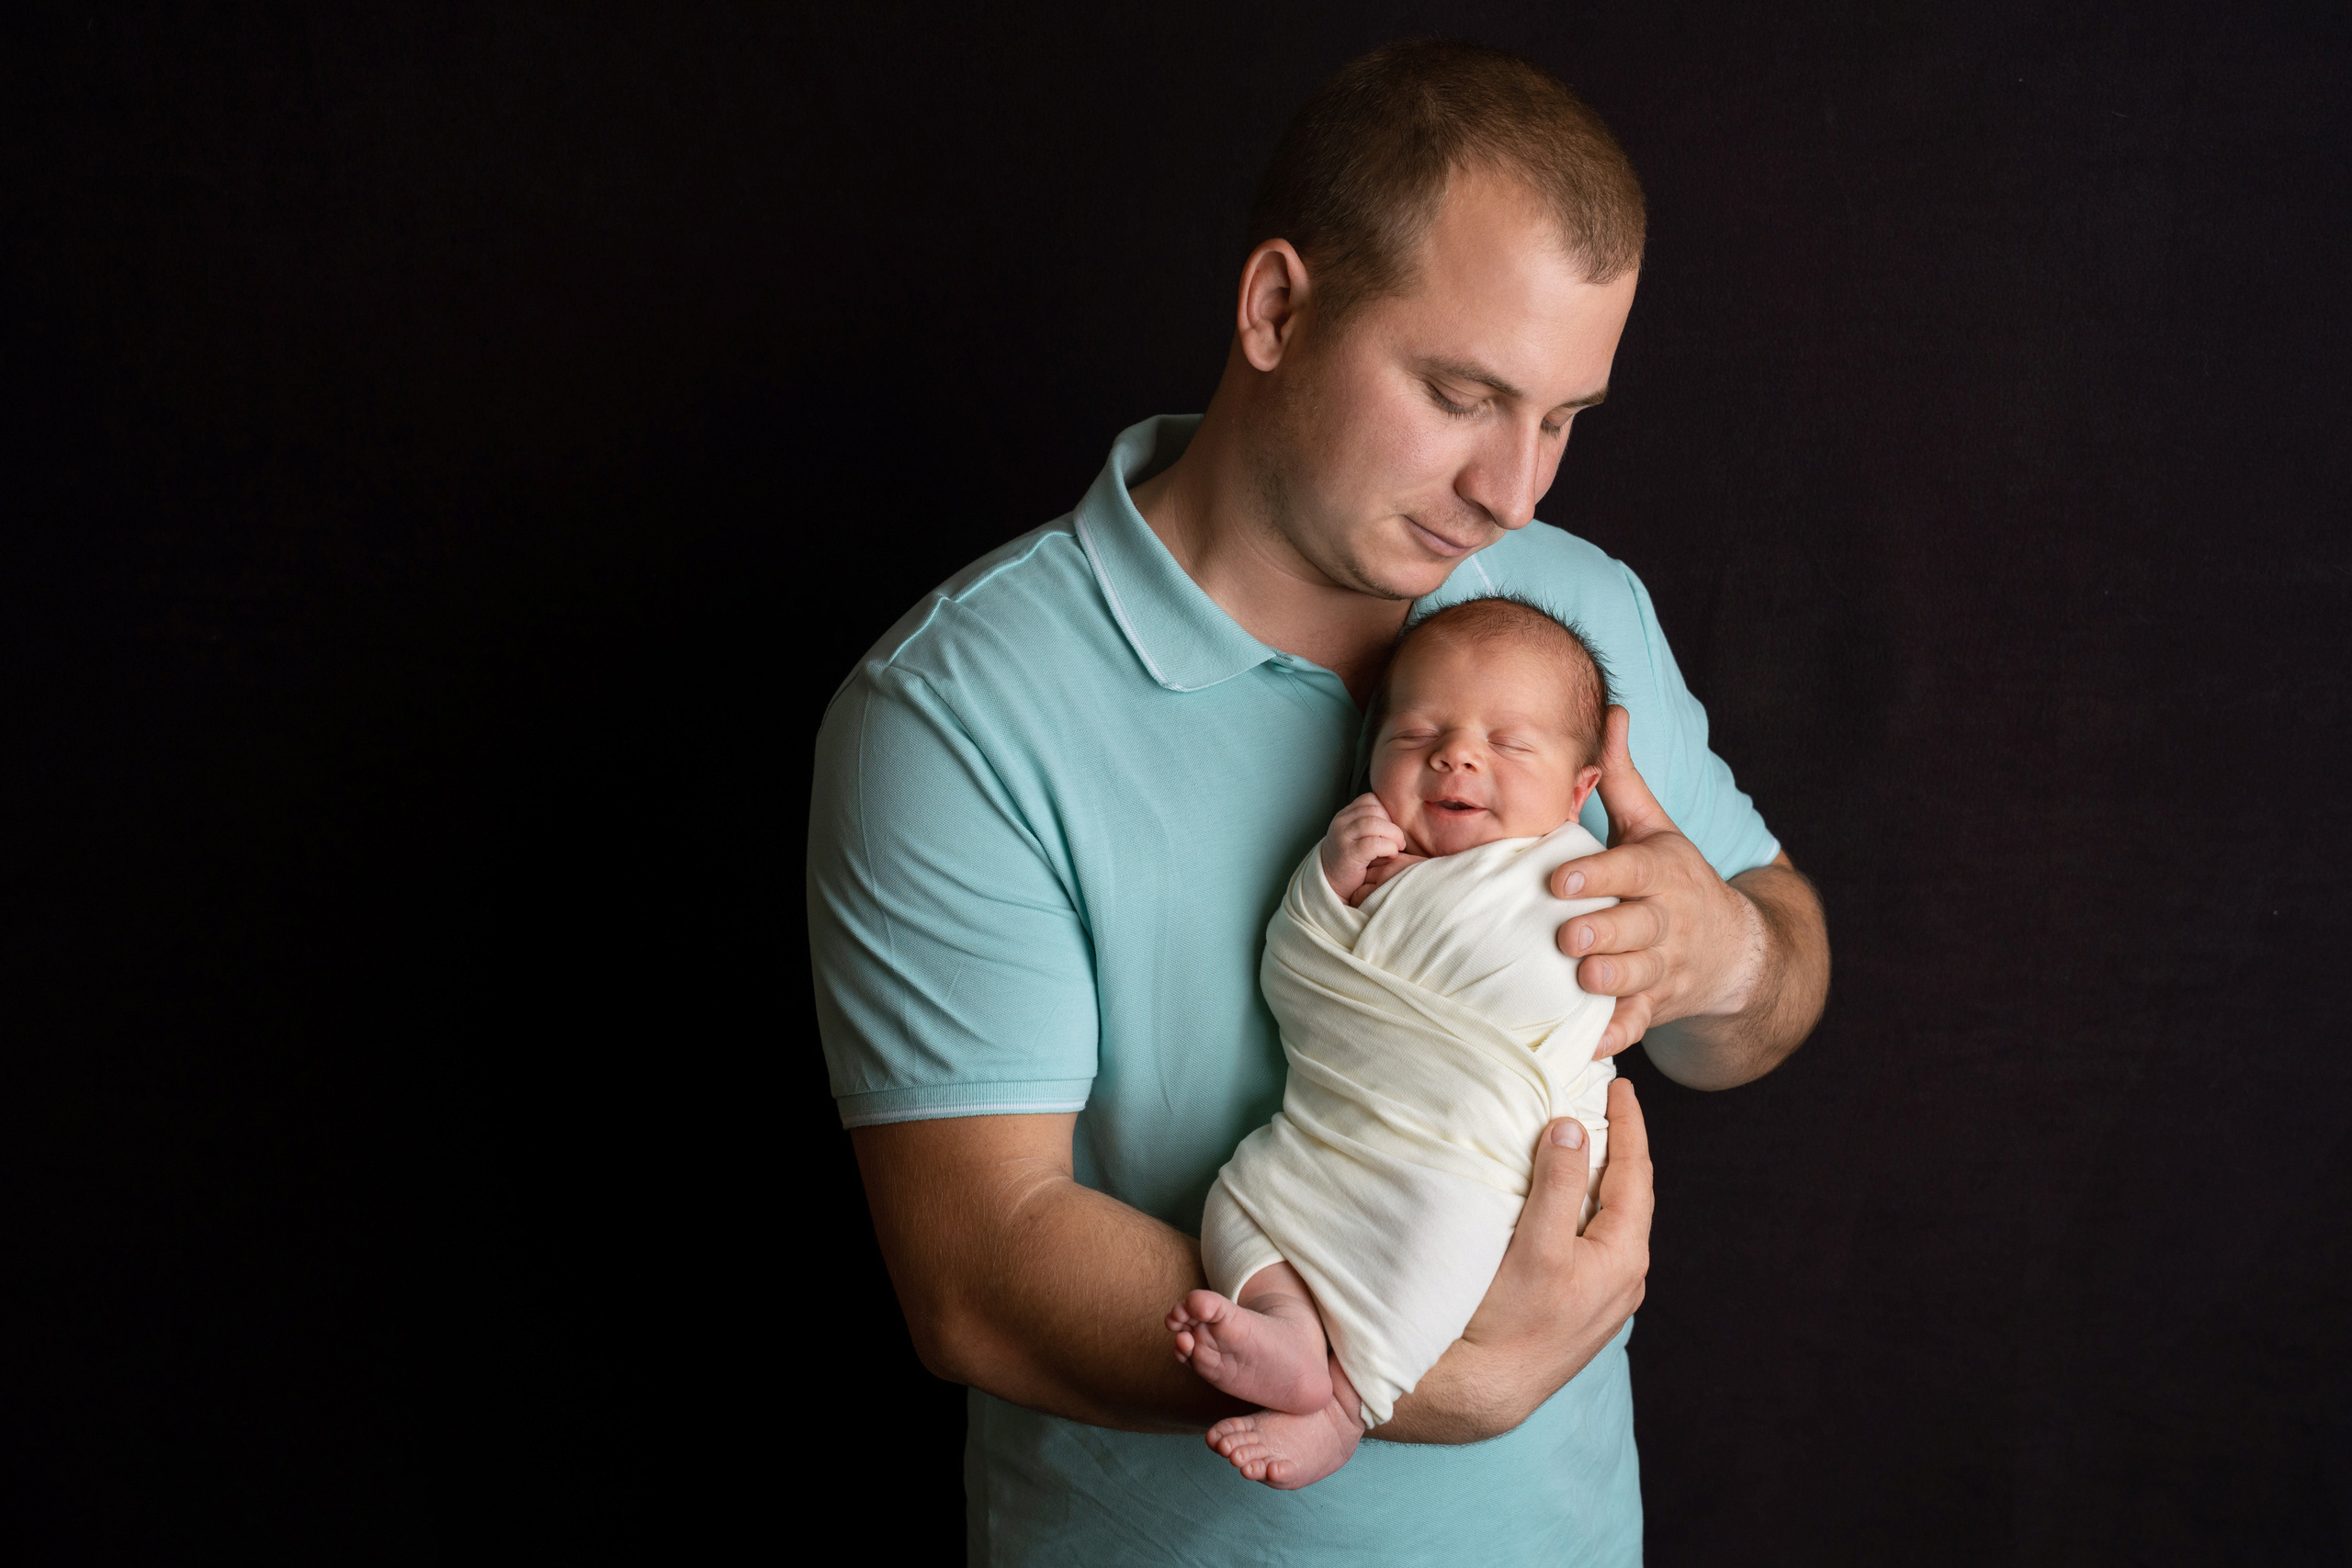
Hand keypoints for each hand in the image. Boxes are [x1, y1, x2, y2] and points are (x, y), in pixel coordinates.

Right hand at [1319, 793, 1424, 904]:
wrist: (1331, 886)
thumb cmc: (1352, 862)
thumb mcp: (1359, 837)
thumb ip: (1374, 825)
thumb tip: (1403, 818)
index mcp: (1345, 816)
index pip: (1370, 800)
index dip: (1386, 812)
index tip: (1390, 829)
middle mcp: (1341, 823)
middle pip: (1375, 810)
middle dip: (1393, 825)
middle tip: (1399, 841)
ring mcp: (1342, 837)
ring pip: (1374, 824)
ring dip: (1393, 836)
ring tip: (1397, 848)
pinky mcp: (1348, 854)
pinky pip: (1374, 843)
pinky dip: (1388, 848)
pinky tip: (1390, 856)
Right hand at [1378, 1078, 1651, 1442]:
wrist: (1482, 1391)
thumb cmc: (1508, 1320)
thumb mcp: (1535, 1245)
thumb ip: (1558, 1184)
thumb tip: (1573, 1130)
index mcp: (1624, 1257)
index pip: (1635, 1174)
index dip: (1629, 1126)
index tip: (1623, 1087)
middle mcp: (1626, 1279)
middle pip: (1629, 1196)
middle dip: (1619, 1149)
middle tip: (1605, 1106)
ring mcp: (1605, 1297)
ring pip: (1611, 1221)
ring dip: (1600, 1179)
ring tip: (1584, 1142)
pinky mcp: (1581, 1307)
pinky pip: (1593, 1241)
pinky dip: (1583, 1208)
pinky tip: (1563, 1201)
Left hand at [1549, 707, 1769, 1059]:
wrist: (1734, 950)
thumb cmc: (1673, 878)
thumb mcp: (1654, 826)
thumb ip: (1622, 778)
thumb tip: (1611, 711)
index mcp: (1660, 873)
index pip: (1631, 871)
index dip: (1598, 875)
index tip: (1561, 879)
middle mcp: (1666, 922)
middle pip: (1637, 928)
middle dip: (1605, 932)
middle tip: (1568, 936)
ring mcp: (1664, 968)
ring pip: (1639, 977)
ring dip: (1611, 981)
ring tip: (1580, 978)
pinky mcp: (1656, 1005)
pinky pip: (1637, 1026)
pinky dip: (1614, 1037)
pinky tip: (1585, 1044)